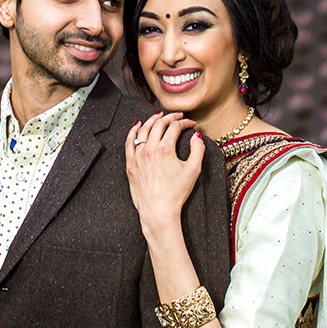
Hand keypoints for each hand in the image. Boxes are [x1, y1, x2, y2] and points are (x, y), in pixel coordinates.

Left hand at [124, 112, 204, 234]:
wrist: (158, 211)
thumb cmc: (175, 194)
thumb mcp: (193, 171)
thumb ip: (197, 150)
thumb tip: (197, 136)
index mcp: (165, 149)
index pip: (175, 127)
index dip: (185, 122)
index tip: (190, 124)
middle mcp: (149, 149)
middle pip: (158, 124)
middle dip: (170, 117)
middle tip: (177, 116)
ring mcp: (138, 156)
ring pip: (143, 130)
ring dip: (152, 120)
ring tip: (159, 116)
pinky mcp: (130, 164)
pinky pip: (129, 142)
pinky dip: (133, 131)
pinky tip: (137, 125)